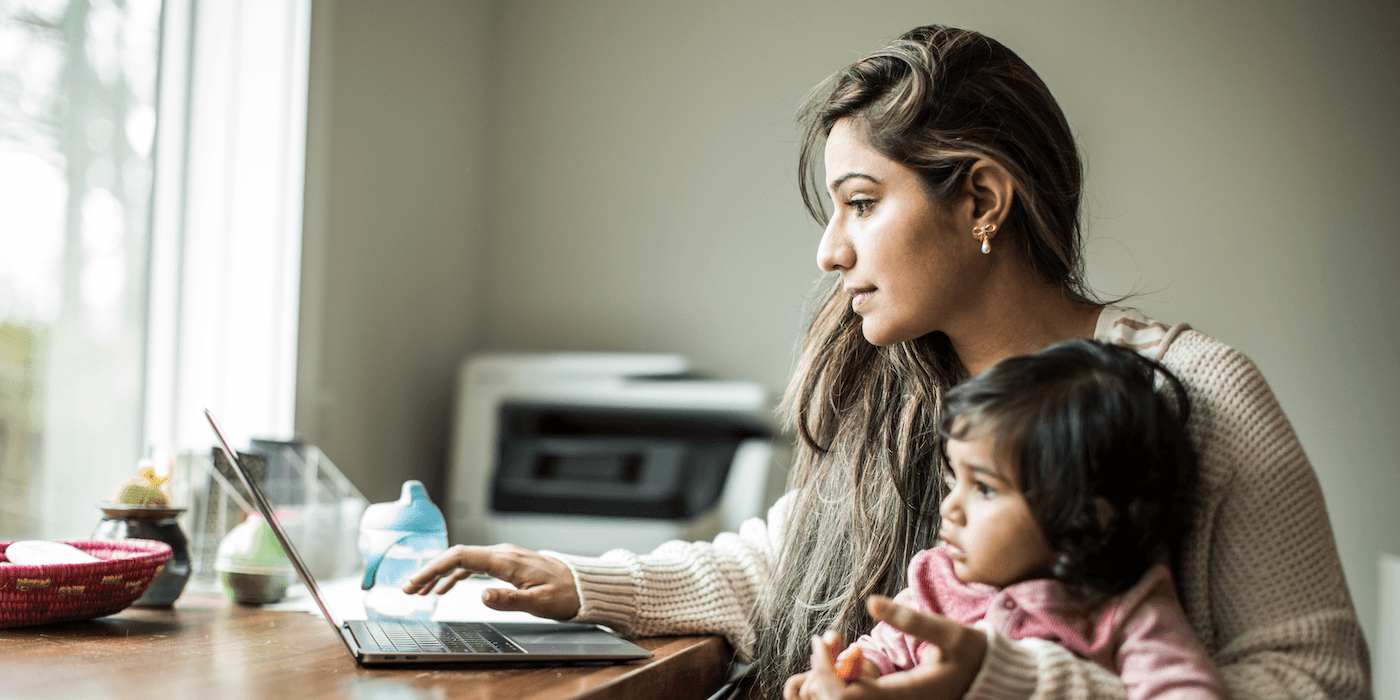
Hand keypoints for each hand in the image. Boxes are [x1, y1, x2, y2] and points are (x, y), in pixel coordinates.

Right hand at [401, 543, 580, 619]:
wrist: (582, 586)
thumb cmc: (564, 594)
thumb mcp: (538, 602)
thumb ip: (509, 599)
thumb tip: (482, 595)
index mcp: (505, 561)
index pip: (460, 556)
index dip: (434, 567)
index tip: (415, 581)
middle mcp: (501, 554)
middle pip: (456, 556)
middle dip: (429, 571)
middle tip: (407, 589)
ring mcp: (503, 557)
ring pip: (462, 561)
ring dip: (439, 574)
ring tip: (419, 590)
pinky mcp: (505, 563)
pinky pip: (473, 565)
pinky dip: (455, 575)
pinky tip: (444, 587)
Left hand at [784, 597, 987, 699]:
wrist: (987, 675)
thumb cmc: (971, 654)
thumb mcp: (949, 632)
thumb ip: (912, 620)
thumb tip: (871, 602)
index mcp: (904, 698)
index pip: (846, 697)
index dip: (826, 672)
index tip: (821, 641)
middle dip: (820, 674)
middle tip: (823, 640)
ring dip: (825, 679)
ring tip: (829, 647)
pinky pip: (850, 697)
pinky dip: (836, 680)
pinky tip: (842, 656)